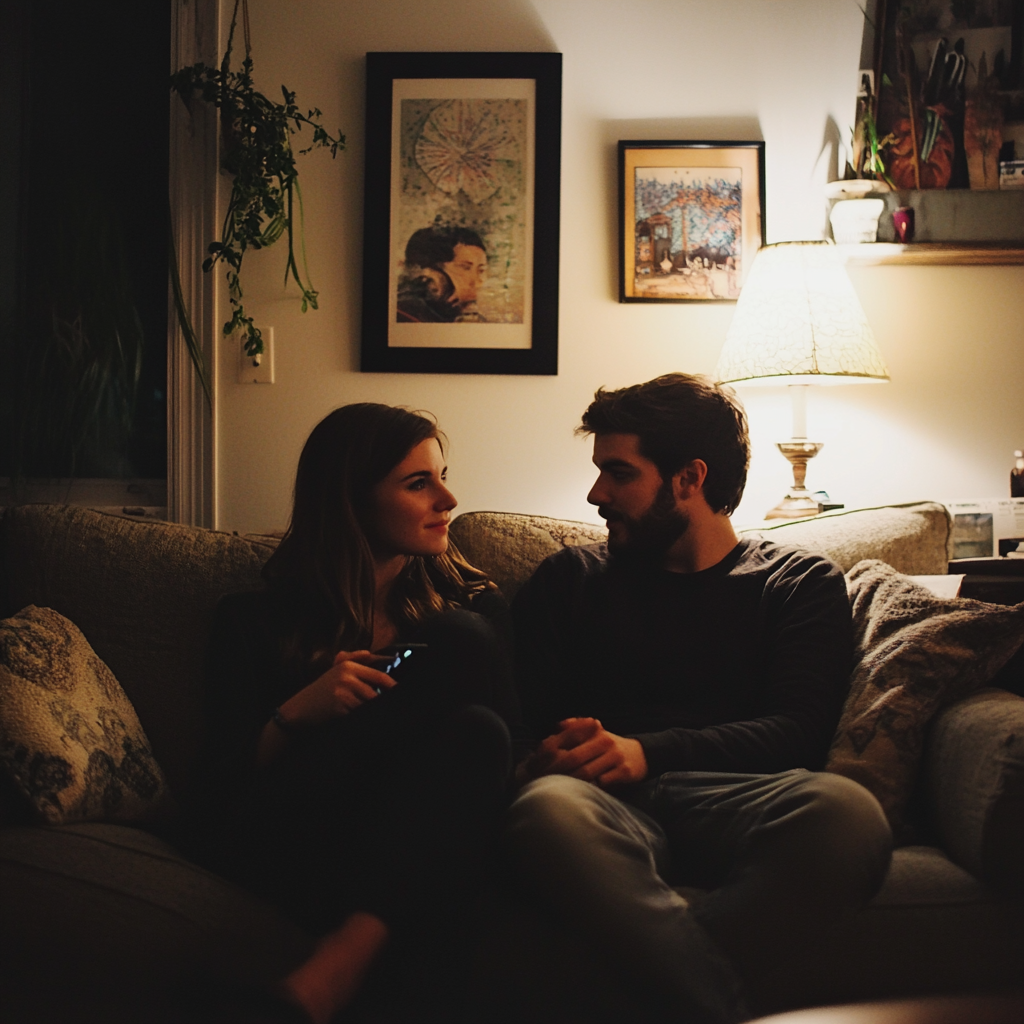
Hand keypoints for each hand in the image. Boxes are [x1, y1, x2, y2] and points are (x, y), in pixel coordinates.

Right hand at [278, 650, 394, 727]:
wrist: (301, 708)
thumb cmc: (322, 690)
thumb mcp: (336, 670)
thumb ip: (353, 659)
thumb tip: (370, 653)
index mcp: (349, 666)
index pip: (379, 676)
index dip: (393, 687)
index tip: (401, 694)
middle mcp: (347, 677)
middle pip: (376, 693)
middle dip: (385, 702)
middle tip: (396, 708)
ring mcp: (343, 692)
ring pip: (369, 704)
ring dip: (375, 711)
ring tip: (383, 717)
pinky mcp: (339, 708)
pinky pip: (359, 714)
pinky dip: (364, 719)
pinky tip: (367, 722)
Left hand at [521, 717, 647, 787]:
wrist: (640, 755)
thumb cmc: (609, 746)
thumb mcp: (595, 733)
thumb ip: (576, 727)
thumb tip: (557, 724)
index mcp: (596, 732)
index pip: (570, 742)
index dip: (555, 754)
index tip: (542, 765)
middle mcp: (606, 742)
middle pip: (576, 758)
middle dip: (560, 770)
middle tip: (546, 780)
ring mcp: (616, 757)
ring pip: (588, 772)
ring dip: (573, 781)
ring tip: (560, 788)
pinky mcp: (625, 772)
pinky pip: (603, 783)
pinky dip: (591, 788)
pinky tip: (581, 792)